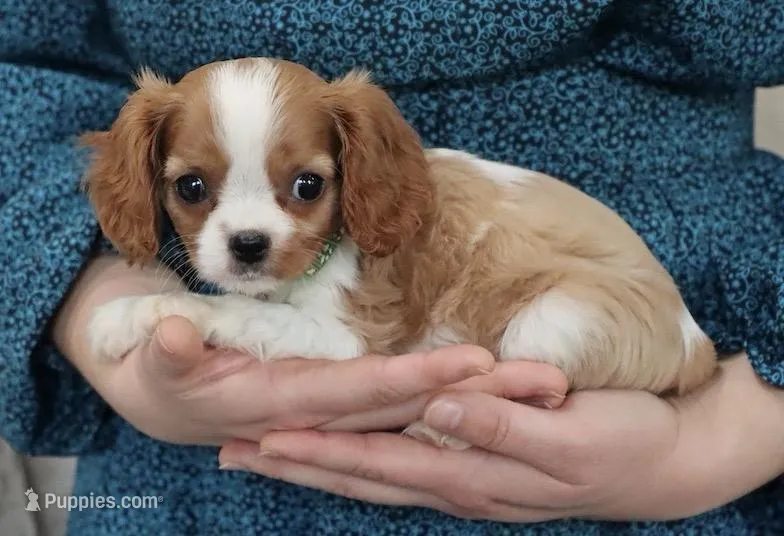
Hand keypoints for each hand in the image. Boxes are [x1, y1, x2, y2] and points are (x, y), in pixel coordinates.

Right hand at [52, 255, 567, 444]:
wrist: (172, 396)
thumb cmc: (167, 373)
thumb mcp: (156, 363)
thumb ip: (169, 355)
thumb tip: (176, 340)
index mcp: (285, 404)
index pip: (361, 394)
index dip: (413, 383)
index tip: (471, 364)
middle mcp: (325, 415)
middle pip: (412, 410)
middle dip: (478, 401)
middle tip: (547, 383)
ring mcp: (342, 413)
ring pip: (422, 412)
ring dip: (484, 404)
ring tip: (547, 385)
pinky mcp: (347, 403)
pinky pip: (408, 408)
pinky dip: (455, 404)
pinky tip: (498, 391)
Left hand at [219, 353, 783, 521]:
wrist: (664, 464)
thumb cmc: (622, 443)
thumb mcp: (571, 435)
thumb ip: (501, 423)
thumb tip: (438, 409)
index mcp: (473, 471)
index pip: (377, 460)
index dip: (320, 450)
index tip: (265, 438)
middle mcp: (457, 482)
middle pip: (362, 475)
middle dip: (299, 464)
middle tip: (237, 453)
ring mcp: (465, 480)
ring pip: (377, 478)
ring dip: (322, 468)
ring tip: (270, 458)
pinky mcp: (478, 469)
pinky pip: (406, 471)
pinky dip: (364, 468)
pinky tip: (347, 463)